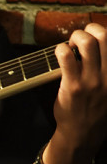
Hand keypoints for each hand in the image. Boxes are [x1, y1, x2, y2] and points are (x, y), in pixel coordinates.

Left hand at [51, 23, 106, 163]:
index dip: (105, 33)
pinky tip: (61, 55)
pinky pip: (65, 56)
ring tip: (71, 46)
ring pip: (85, 42)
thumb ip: (106, 69)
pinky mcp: (73, 85)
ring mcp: (92, 80)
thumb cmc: (96, 109)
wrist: (82, 134)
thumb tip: (99, 47)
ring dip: (76, 37)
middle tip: (82, 38)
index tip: (97, 38)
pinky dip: (61, 49)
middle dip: (91, 29)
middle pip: (104, 36)